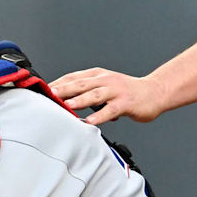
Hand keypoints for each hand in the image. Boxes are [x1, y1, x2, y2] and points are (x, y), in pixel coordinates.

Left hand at [49, 68, 167, 125]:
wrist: (154, 92)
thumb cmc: (126, 92)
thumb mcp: (104, 86)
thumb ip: (87, 92)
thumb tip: (64, 101)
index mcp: (97, 75)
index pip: (73, 77)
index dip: (57, 83)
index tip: (42, 90)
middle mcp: (105, 80)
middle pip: (80, 84)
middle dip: (63, 90)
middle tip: (48, 95)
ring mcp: (116, 91)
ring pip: (94, 94)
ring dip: (79, 100)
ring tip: (66, 106)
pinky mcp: (125, 103)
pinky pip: (110, 110)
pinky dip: (99, 116)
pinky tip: (89, 122)